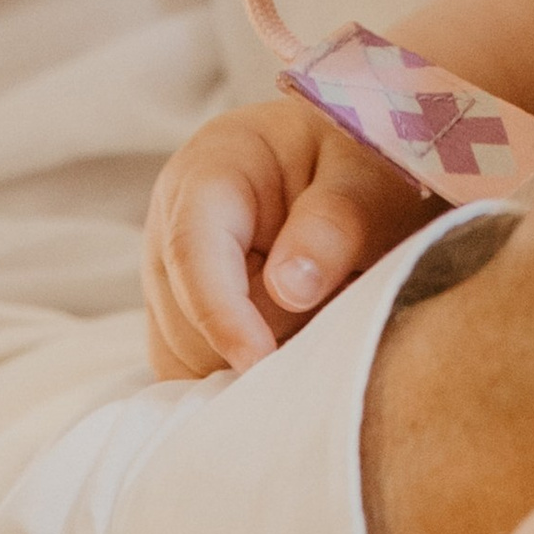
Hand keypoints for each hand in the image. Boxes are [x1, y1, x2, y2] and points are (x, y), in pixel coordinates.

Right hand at [145, 102, 426, 379]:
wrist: (339, 167)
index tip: (262, 360)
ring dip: (259, 358)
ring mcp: (168, 283)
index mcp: (207, 174)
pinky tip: (289, 342)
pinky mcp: (179, 324)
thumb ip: (335, 223)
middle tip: (335, 303)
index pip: (192, 253)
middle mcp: (170, 229)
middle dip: (263, 335)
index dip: (223, 316)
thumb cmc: (354, 158)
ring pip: (191, 361)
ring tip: (317, 311)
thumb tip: (290, 290)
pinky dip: (244, 374)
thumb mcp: (364, 174)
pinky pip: (196, 376)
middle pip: (190, 323)